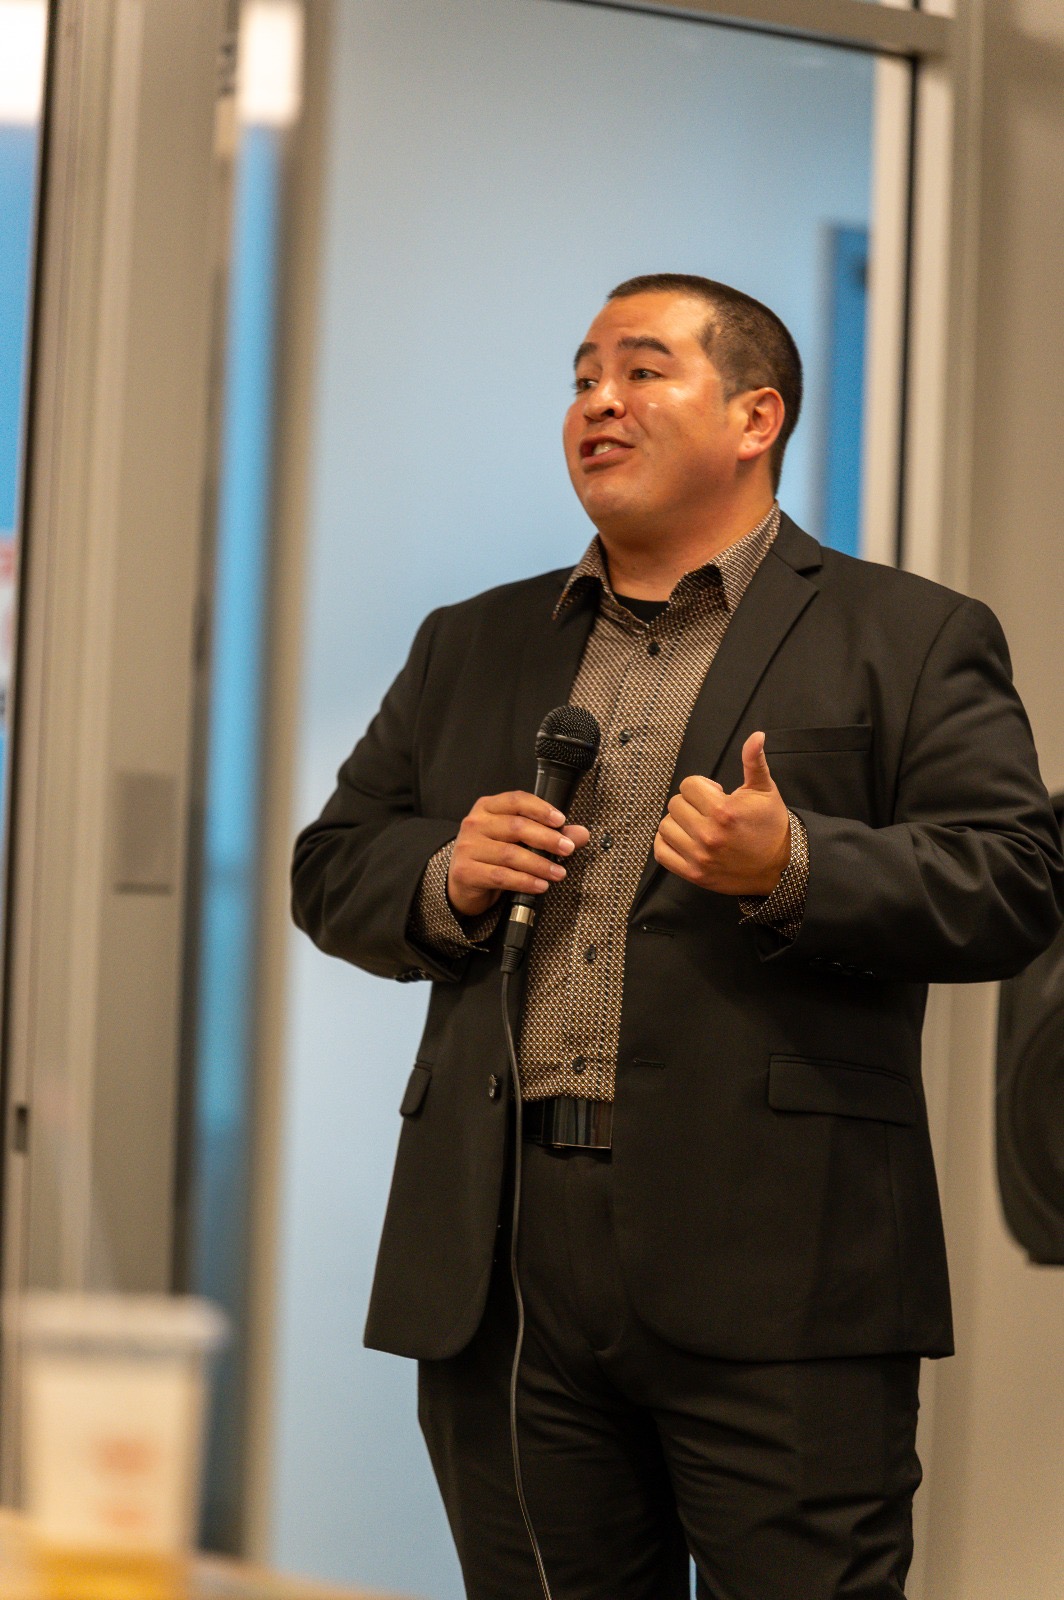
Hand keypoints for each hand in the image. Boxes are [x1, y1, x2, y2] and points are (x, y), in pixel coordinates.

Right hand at [448, 790, 590, 917]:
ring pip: (511, 854)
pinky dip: (525, 881)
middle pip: (516, 827)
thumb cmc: (492, 857)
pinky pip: (501, 876)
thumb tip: (581, 834)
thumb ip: (550, 834)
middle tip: (568, 849)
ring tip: (559, 873)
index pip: (516, 800)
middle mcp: (475, 823)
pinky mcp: (466, 871)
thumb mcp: (519, 841)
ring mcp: (468, 847)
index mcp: (488, 808)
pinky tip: (540, 885)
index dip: (541, 809)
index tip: (561, 821)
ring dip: (540, 864)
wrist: (463, 884)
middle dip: (547, 838)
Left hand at [654, 731, 790, 896]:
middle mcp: (708, 835)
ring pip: (666, 827)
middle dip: (691, 803)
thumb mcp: (765, 790)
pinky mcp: (694, 874)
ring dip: (679, 823)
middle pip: (675, 805)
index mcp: (723, 811)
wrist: (780, 866)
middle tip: (708, 811)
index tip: (716, 795)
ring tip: (697, 825)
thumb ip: (754, 762)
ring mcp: (699, 857)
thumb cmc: (771, 826)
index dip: (701, 787)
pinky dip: (666, 843)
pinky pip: (661, 852)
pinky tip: (683, 838)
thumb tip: (756, 736)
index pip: (688, 785)